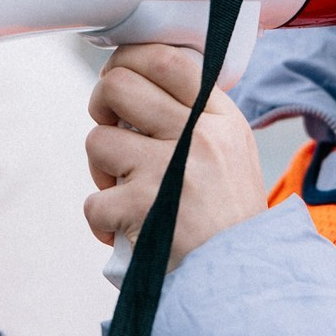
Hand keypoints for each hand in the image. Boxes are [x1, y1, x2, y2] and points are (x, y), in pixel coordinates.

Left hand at [84, 43, 269, 268]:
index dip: (128, 60)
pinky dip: (102, 220)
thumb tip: (140, 81)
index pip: (166, 59)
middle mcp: (196, 136)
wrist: (242, 277)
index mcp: (219, 118)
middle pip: (118, 86)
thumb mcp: (232, 150)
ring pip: (97, 140)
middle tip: (111, 131)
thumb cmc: (229, 216)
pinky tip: (124, 229)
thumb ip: (197, 115)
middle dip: (100, 106)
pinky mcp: (144, 207)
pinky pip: (93, 200)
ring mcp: (168, 170)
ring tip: (124, 191)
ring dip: (100, 170)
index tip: (118, 78)